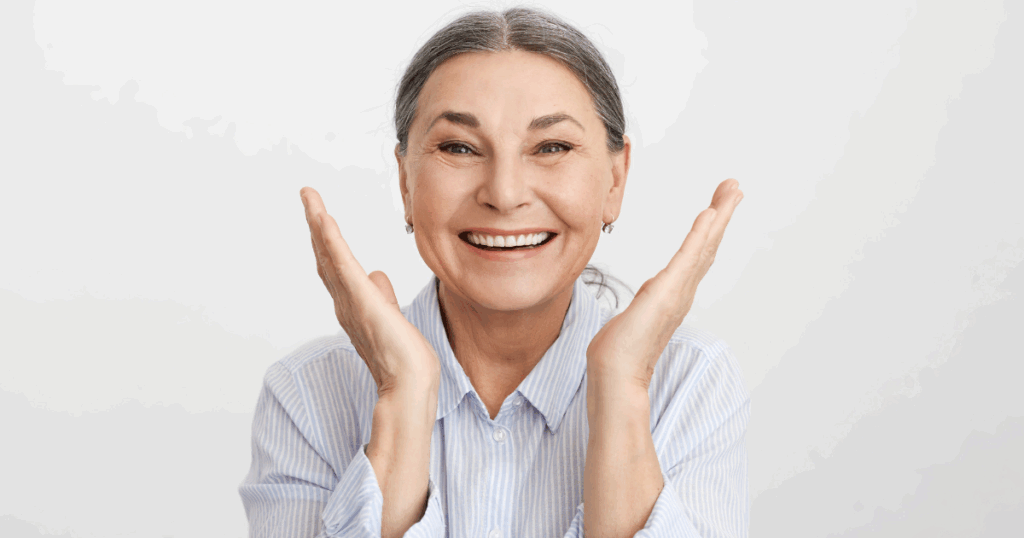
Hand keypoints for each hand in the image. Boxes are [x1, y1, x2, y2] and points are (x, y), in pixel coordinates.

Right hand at [300, 187, 440, 395]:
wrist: (409, 382)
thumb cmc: (404, 358)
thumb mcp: (391, 317)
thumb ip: (382, 296)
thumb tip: (378, 276)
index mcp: (353, 306)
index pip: (337, 267)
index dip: (326, 242)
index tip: (320, 218)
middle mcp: (345, 302)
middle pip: (325, 257)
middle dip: (316, 226)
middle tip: (307, 197)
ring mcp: (350, 300)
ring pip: (329, 254)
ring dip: (318, 223)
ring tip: (309, 196)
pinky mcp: (360, 298)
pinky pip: (341, 263)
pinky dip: (330, 239)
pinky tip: (323, 218)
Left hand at [586, 179, 742, 389]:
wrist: (615, 373)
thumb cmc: (618, 353)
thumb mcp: (633, 317)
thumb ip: (645, 304)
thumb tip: (648, 296)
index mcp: (674, 296)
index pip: (695, 257)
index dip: (709, 232)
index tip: (717, 208)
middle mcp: (683, 292)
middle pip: (708, 246)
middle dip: (722, 215)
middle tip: (735, 187)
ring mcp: (679, 291)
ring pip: (705, 245)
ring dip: (719, 216)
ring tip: (732, 190)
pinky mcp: (669, 291)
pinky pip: (689, 256)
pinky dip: (702, 233)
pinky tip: (710, 212)